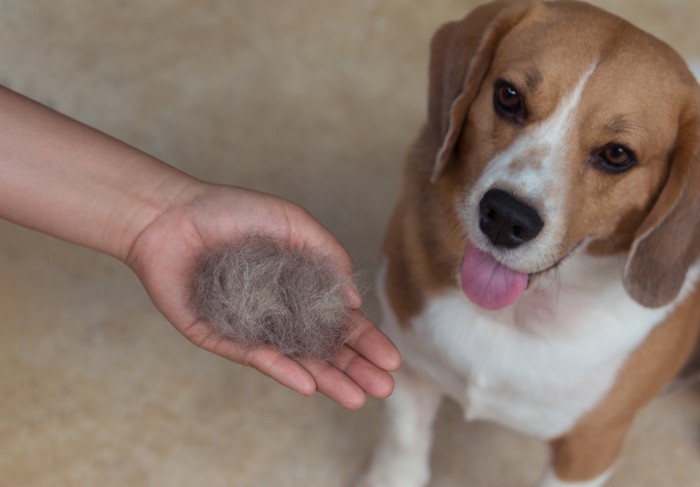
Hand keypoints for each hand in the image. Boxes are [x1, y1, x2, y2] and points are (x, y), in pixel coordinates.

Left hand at [125, 182, 400, 408]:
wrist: (172, 214)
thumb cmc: (234, 212)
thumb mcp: (292, 223)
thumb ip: (327, 255)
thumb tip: (355, 301)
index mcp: (298, 289)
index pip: (338, 322)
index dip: (365, 340)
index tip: (391, 359)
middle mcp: (277, 314)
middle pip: (322, 348)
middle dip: (354, 368)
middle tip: (384, 388)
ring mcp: (249, 329)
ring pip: (294, 361)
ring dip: (326, 379)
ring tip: (358, 398)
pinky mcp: (218, 336)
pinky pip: (253, 356)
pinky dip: (280, 369)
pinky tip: (308, 383)